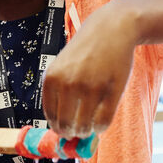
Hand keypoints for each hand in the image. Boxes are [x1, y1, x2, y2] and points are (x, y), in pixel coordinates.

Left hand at [42, 0, 135, 137]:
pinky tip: (100, 122)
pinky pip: (103, 121)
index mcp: (52, 78)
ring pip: (84, 126)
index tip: (64, 130)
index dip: (58, 127)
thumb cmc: (85, 51)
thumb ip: (58, 93)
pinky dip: (101, 128)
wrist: (111, 29)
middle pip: (65, 125)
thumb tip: (59, 128)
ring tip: (89, 126)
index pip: (50, 116)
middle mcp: (68, 83)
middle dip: (71, 133)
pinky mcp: (112, 90)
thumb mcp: (63, 66)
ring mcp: (91, 87)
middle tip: (77, 131)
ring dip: (86, 131)